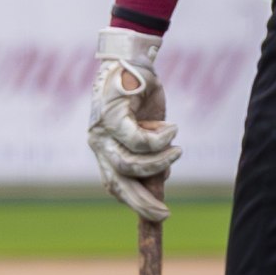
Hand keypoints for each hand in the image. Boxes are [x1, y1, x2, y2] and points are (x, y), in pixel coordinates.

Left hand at [87, 28, 179, 221]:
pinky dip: (159, 140)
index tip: (155, 218)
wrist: (132, 57)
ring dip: (159, 163)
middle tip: (164, 215)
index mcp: (104, 149)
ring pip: (130, 164)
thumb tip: (161, 179)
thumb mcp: (147, 128)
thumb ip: (149, 153)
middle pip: (118, 184)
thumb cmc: (138, 94)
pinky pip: (137, 141)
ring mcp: (103, 130)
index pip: (114, 185)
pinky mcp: (112, 115)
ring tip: (177, 150)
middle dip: (141, 203)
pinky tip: (172, 130)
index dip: (133, 203)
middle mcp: (98, 143)